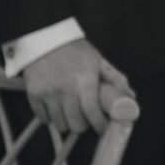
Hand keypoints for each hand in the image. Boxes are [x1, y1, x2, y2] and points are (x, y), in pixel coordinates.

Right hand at [24, 38, 140, 137]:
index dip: (99, 124)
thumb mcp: (97, 60)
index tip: (102, 127)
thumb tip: (131, 96)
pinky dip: (51, 118)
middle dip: (84, 125)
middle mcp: (66, 88)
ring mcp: (48, 92)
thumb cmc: (74, 49)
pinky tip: (57, 108)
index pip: (92, 112)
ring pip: (60, 124)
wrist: (45, 38)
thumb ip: (115, 79)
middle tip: (86, 119)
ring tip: (71, 113)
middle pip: (76, 124)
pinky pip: (44, 118)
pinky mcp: (34, 94)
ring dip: (68, 122)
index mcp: (85, 79)